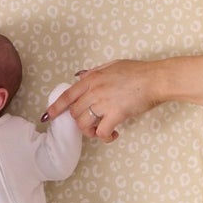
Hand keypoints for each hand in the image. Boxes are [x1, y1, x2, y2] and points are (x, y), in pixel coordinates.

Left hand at [42, 61, 160, 141]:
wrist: (155, 79)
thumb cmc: (138, 72)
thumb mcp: (112, 66)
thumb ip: (95, 72)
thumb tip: (80, 77)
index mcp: (92, 78)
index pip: (67, 95)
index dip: (55, 108)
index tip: (47, 116)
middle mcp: (94, 90)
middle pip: (75, 113)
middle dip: (80, 122)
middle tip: (92, 124)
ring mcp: (103, 102)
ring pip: (84, 124)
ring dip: (91, 132)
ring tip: (101, 131)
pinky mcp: (116, 114)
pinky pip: (102, 132)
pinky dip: (106, 137)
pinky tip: (114, 135)